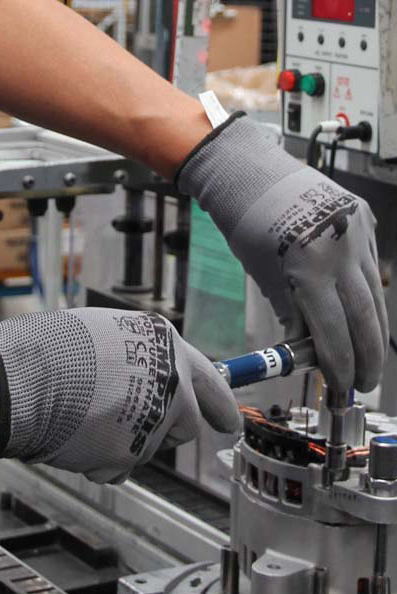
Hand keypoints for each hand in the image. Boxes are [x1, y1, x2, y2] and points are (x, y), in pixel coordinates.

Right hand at [0, 309, 238, 483]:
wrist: (24, 377)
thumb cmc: (54, 349)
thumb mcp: (108, 335)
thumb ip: (140, 358)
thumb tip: (149, 375)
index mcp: (168, 347)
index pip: (213, 383)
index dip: (222, 407)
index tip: (231, 425)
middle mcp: (171, 384)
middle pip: (188, 423)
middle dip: (165, 429)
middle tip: (138, 425)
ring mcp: (154, 421)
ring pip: (151, 446)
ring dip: (128, 442)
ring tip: (89, 418)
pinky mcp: (130, 454)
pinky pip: (121, 465)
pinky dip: (104, 459)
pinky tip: (80, 437)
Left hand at [177, 113, 387, 392]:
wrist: (254, 175)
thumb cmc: (248, 228)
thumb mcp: (265, 276)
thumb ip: (293, 313)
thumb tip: (313, 350)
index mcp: (309, 270)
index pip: (332, 332)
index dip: (340, 366)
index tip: (342, 388)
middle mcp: (341, 253)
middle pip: (365, 319)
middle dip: (366, 358)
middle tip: (364, 385)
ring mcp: (358, 234)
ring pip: (376, 296)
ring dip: (374, 333)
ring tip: (369, 361)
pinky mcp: (365, 221)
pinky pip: (373, 269)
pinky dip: (370, 297)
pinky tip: (366, 320)